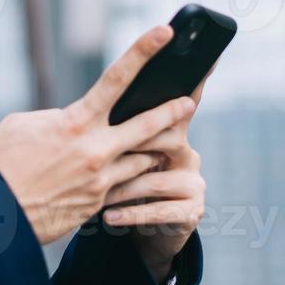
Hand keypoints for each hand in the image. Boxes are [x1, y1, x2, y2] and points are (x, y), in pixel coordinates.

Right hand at [0, 26, 195, 245]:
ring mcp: (100, 181)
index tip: (164, 32)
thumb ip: (58, 118)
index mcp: (75, 122)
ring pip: (142, 161)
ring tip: (160, 144)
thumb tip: (76, 119)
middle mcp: (95, 150)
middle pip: (147, 125)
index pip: (117, 78)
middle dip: (171, 112)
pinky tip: (133, 176)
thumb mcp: (23, 125)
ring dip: (150, 151)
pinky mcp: (97, 206)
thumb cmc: (0, 163)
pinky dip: (130, 179)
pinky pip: (124, 188)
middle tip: (188, 103)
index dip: (143, 51)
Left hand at [99, 64, 212, 282]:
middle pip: (169, 135)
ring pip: (156, 178)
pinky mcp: (191, 212)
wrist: (148, 232)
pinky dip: (131, 214)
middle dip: (143, 136)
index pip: (183, 100)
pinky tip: (109, 217)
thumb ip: (113, 129)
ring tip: (100, 196)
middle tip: (116, 142)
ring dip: (124, 188)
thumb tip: (86, 109)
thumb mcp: (119, 156)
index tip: (198, 52)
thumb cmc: (127, 186)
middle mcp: (188, 153)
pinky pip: (160, 210)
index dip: (194, 78)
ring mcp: (193, 183)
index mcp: (172, 132)